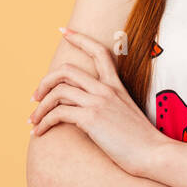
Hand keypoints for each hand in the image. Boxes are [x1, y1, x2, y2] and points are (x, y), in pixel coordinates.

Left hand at [27, 27, 167, 177]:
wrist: (154, 154)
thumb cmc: (140, 141)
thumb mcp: (125, 114)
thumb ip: (107, 105)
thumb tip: (82, 109)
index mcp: (116, 85)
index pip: (99, 51)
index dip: (79, 38)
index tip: (63, 31)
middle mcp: (106, 89)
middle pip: (66, 70)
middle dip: (44, 82)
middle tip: (35, 98)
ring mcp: (99, 102)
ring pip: (57, 92)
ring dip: (39, 108)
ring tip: (33, 121)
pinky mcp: (91, 118)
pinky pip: (57, 113)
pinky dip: (44, 122)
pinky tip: (39, 133)